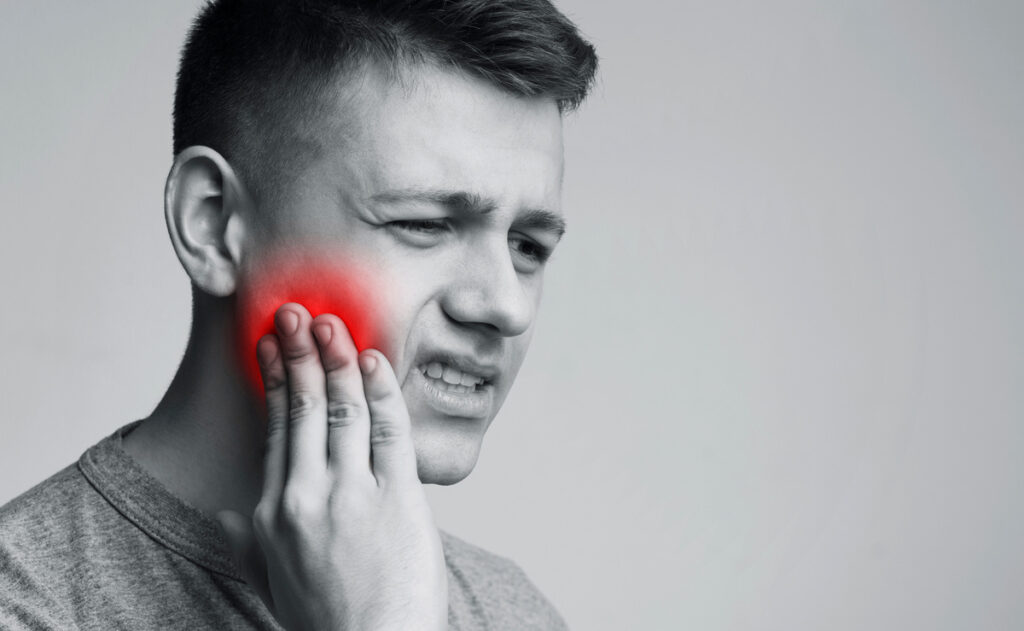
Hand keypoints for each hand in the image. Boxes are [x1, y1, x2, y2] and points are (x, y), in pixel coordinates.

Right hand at [216, 303, 447, 630]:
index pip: (274, 429)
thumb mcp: (274, 582)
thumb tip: (228, 517)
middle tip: (295, 312)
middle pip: (301, 408)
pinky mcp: (398, 499)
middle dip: (298, 353)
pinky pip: (389, 431)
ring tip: (330, 323)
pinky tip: (374, 361)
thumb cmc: (329, 620)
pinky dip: (380, 390)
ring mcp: (352, 496)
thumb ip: (248, 543)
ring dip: (336, 359)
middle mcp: (306, 497)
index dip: (273, 381)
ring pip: (342, 410)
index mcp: (274, 513)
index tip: (270, 346)